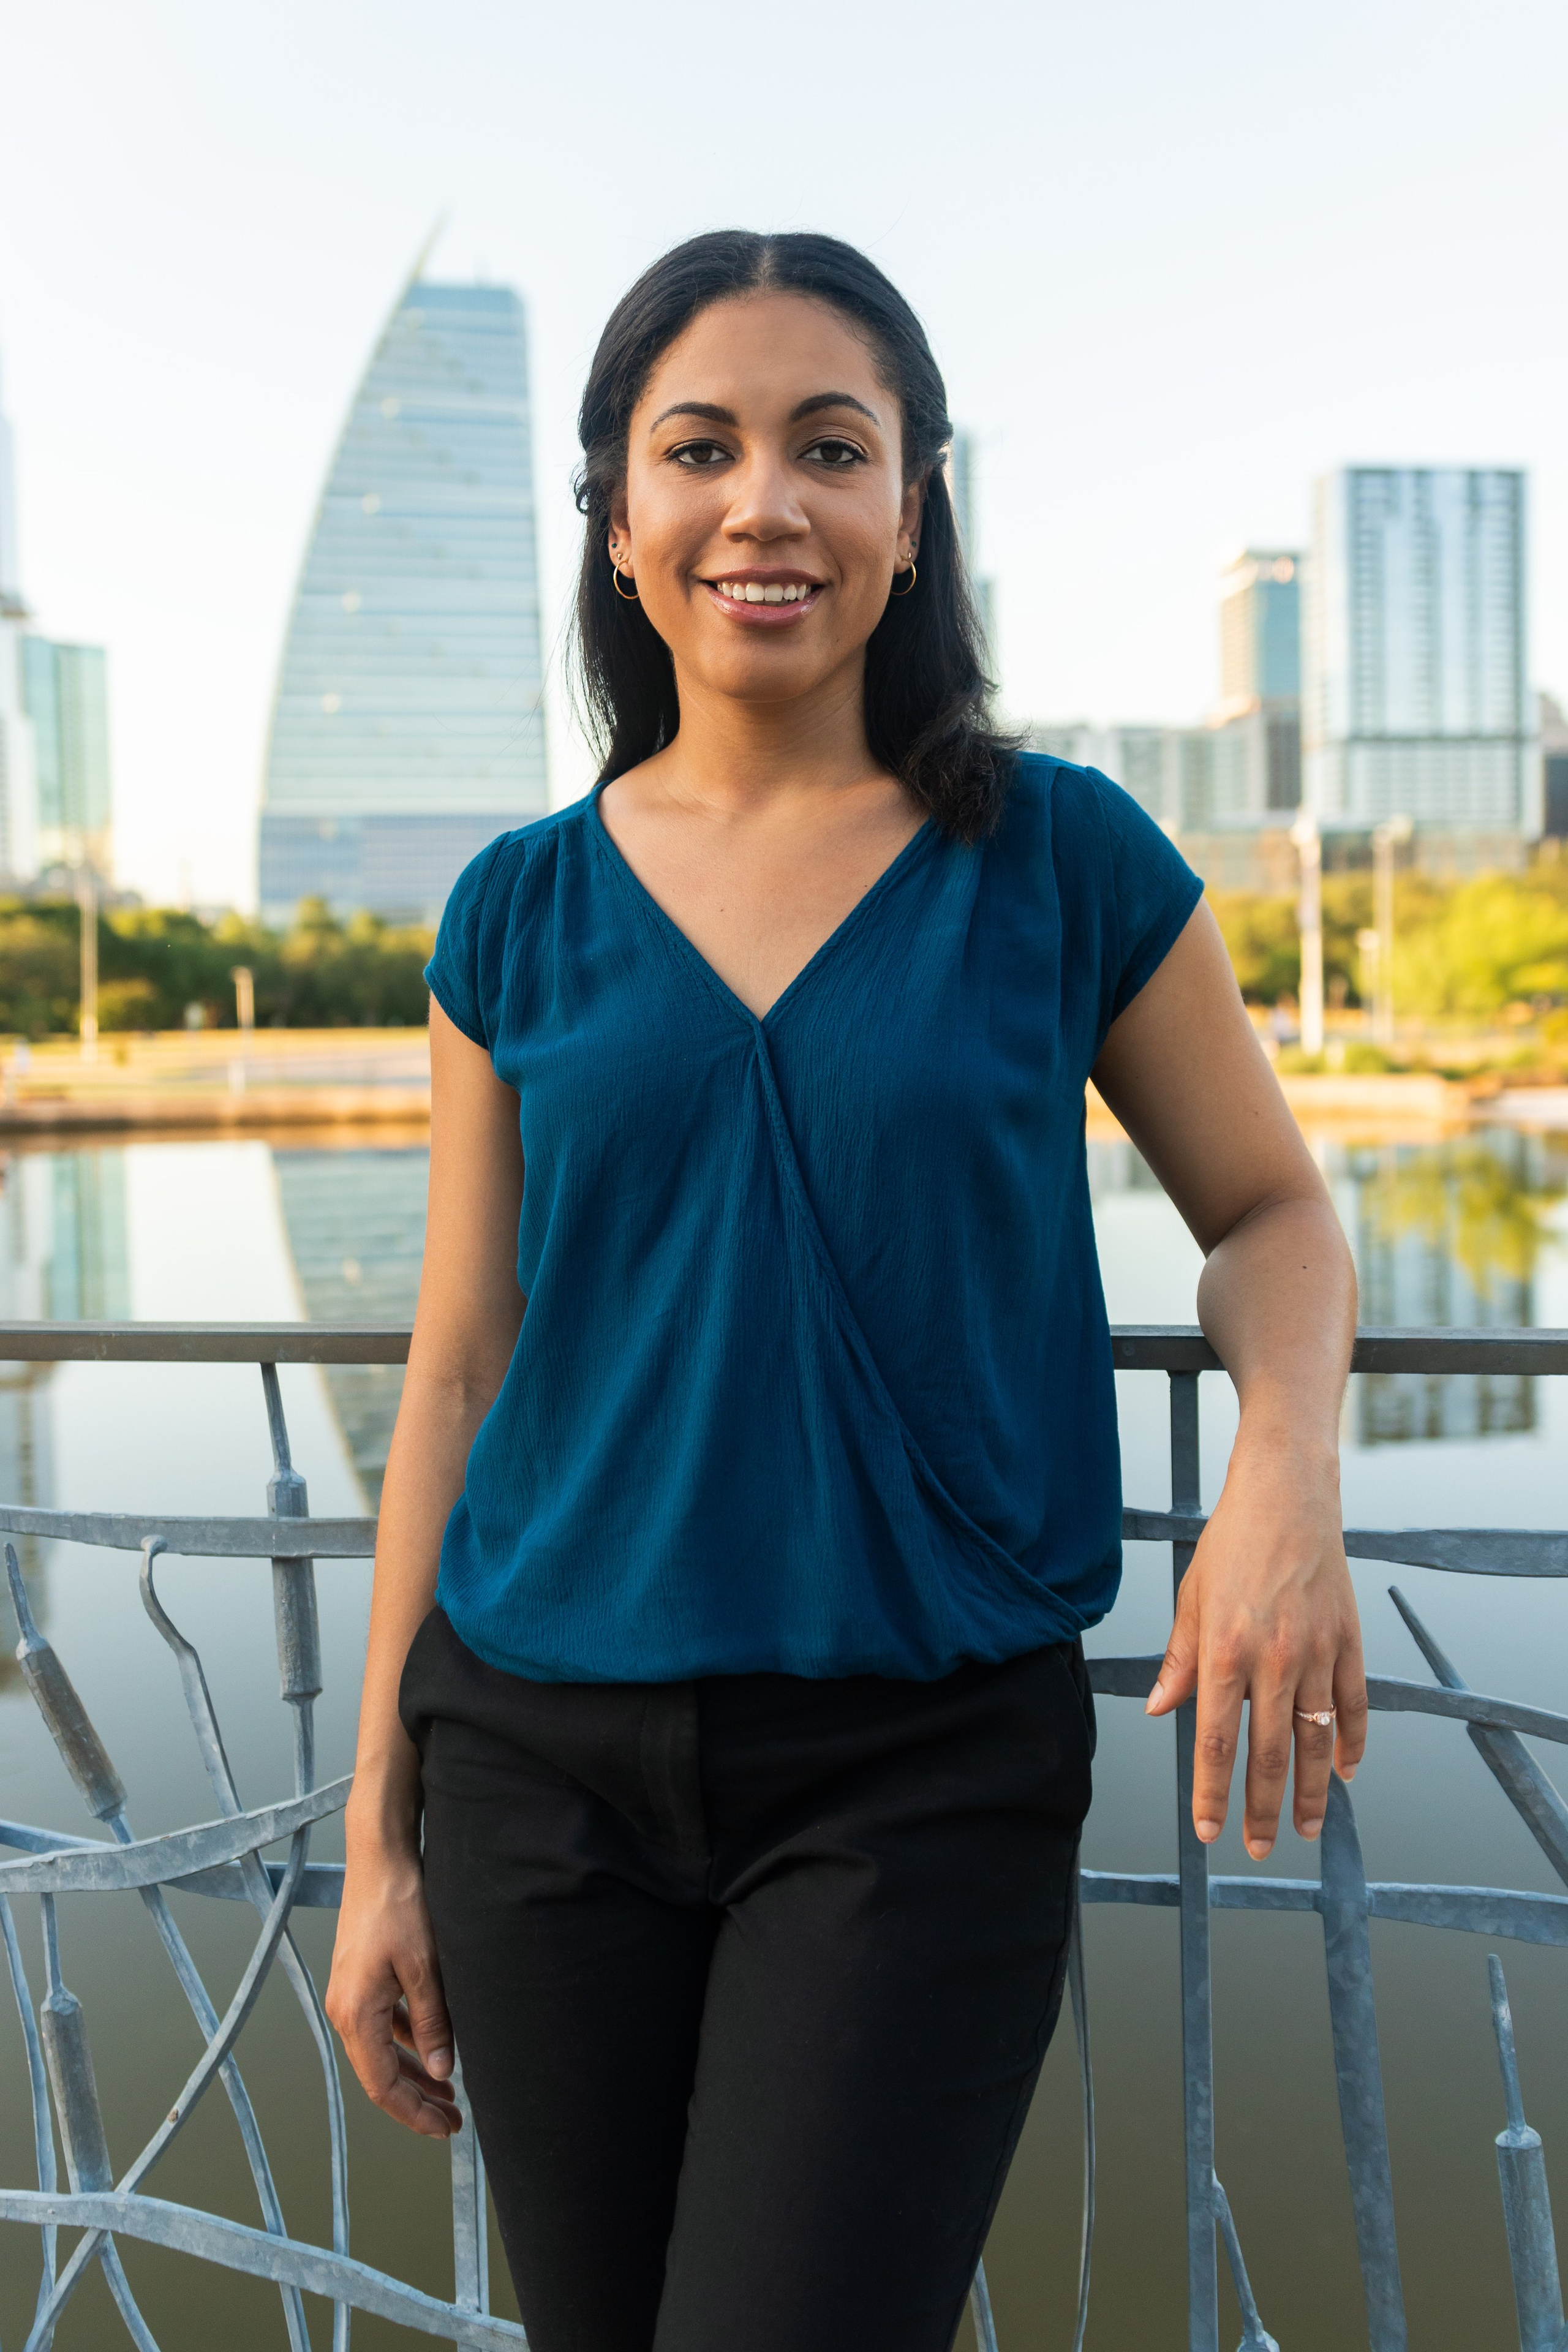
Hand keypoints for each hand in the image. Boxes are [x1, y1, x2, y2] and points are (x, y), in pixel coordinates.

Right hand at [325, 1837, 461, 2137]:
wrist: (379, 1858)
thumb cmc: (400, 1906)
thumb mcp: (424, 1966)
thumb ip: (434, 2021)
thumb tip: (444, 2072)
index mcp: (355, 2015)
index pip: (382, 2085)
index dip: (414, 2113)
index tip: (446, 2129)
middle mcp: (346, 2011)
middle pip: (380, 2074)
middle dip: (417, 2100)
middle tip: (455, 2119)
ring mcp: (351, 1995)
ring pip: (383, 2052)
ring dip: (415, 2072)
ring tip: (450, 2091)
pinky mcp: (362, 1980)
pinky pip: (385, 2026)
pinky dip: (409, 2043)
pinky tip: (435, 2047)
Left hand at [1144, 1433, 1367, 1857]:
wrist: (1287, 1496)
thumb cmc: (1231, 1544)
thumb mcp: (1191, 1599)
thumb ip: (1180, 1660)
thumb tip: (1158, 1710)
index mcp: (1225, 1651)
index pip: (1214, 1741)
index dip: (1211, 1792)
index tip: (1209, 1831)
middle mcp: (1274, 1660)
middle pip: (1270, 1754)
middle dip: (1263, 1809)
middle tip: (1261, 1849)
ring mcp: (1317, 1653)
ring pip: (1317, 1741)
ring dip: (1311, 1792)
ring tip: (1306, 1829)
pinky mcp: (1350, 1641)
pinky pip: (1355, 1706)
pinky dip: (1352, 1744)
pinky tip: (1345, 1773)